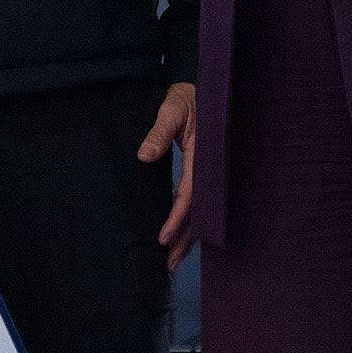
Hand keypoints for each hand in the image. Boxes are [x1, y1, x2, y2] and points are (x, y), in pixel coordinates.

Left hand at [137, 82, 195, 270]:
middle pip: (198, 213)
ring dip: (188, 235)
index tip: (163, 239)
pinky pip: (197, 200)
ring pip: (199, 211)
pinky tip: (180, 234)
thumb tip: (144, 156)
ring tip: (173, 260)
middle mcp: (208, 170)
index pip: (190, 197)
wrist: (197, 87)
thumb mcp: (171, 111)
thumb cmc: (184, 98)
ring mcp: (207, 172)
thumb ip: (158, 133)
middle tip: (169, 265)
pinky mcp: (202, 172)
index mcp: (203, 158)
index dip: (177, 219)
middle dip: (185, 240)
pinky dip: (189, 220)